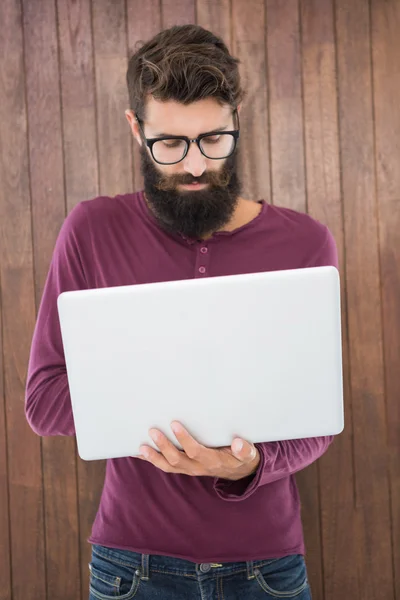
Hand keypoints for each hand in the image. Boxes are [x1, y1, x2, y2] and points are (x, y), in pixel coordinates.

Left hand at [135, 421, 259, 480]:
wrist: (238, 471)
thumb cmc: (241, 457)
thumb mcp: (248, 454)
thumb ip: (245, 450)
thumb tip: (239, 443)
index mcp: (212, 460)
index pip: (195, 451)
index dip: (184, 439)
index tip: (174, 424)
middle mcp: (198, 467)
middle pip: (177, 459)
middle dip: (163, 446)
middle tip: (152, 431)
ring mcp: (189, 468)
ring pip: (168, 466)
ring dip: (153, 457)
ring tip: (141, 447)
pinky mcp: (184, 467)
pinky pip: (165, 466)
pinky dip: (152, 460)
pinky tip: (139, 453)